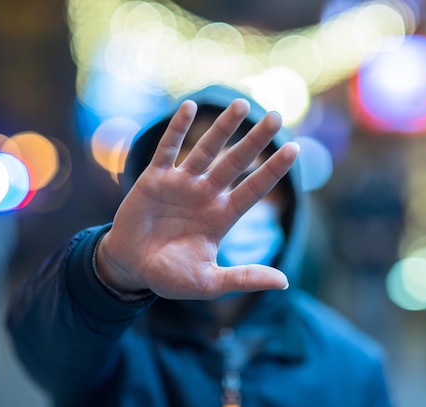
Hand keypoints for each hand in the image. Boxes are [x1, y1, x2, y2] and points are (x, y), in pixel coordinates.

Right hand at [96, 99, 298, 299]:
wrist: (130, 268)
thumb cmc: (170, 277)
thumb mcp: (208, 283)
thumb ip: (243, 278)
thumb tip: (285, 282)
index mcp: (222, 217)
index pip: (254, 189)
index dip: (273, 169)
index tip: (295, 149)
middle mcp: (206, 195)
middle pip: (235, 162)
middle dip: (255, 140)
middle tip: (276, 116)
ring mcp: (181, 184)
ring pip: (206, 149)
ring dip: (223, 128)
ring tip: (243, 104)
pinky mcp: (155, 178)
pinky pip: (168, 149)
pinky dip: (177, 129)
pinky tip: (190, 107)